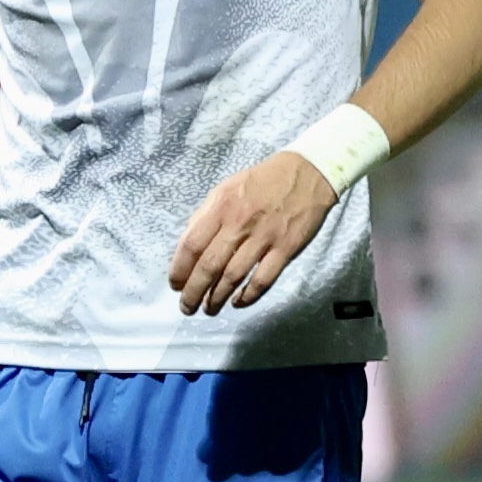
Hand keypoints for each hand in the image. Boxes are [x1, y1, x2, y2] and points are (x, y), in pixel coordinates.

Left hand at [168, 151, 337, 315]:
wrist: (306, 173)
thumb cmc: (260, 183)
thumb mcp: (224, 190)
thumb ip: (205, 216)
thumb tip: (188, 247)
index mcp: (220, 208)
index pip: (191, 245)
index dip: (180, 269)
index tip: (175, 284)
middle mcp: (239, 224)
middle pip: (210, 265)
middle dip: (194, 291)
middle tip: (187, 307)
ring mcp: (264, 237)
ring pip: (234, 275)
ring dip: (218, 297)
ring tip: (209, 308)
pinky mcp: (286, 248)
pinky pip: (264, 278)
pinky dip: (249, 295)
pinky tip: (238, 302)